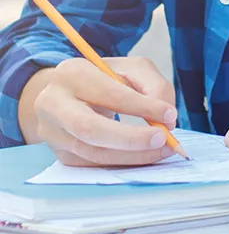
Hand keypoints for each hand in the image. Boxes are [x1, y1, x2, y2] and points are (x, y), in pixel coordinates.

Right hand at [26, 57, 178, 166]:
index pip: (109, 93)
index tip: (170, 115)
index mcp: (72, 73)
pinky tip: (145, 157)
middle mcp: (54, 103)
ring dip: (133, 156)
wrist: (66, 94)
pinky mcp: (60, 154)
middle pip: (91, 129)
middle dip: (132, 138)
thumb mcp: (129, 68)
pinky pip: (95, 165)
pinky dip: (123, 163)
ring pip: (94, 153)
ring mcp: (53, 132)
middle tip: (164, 139)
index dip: (142, 106)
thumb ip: (152, 85)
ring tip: (162, 150)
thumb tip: (166, 120)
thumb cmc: (104, 79)